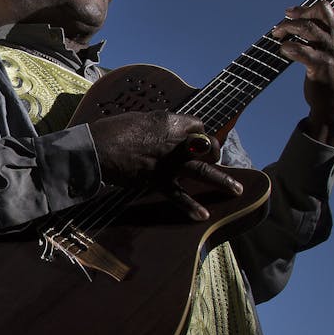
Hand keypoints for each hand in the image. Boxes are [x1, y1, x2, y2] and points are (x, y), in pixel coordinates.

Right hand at [88, 111, 243, 220]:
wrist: (96, 148)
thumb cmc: (111, 130)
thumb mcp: (138, 120)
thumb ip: (156, 126)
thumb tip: (162, 132)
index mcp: (169, 122)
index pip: (198, 125)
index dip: (200, 132)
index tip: (198, 138)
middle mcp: (175, 141)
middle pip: (207, 145)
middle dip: (215, 153)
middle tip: (216, 160)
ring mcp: (169, 162)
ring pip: (202, 170)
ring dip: (222, 181)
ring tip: (237, 190)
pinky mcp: (158, 180)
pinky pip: (178, 195)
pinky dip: (191, 206)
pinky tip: (203, 215)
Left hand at [271, 2, 333, 146]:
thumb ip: (332, 40)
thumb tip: (309, 23)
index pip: (328, 13)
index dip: (307, 11)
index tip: (292, 14)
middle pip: (320, 12)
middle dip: (300, 11)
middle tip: (285, 17)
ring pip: (307, 27)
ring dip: (287, 27)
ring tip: (277, 33)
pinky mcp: (322, 65)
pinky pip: (298, 48)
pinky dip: (287, 47)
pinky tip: (283, 50)